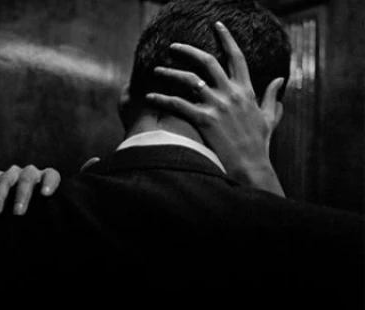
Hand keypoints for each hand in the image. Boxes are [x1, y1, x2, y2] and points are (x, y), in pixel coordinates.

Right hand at [0, 165, 60, 214]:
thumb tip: (50, 221)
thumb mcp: (48, 214)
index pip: (51, 176)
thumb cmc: (40, 214)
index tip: (45, 194)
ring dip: (0, 195)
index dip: (49, 183)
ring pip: (5, 179)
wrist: (22, 213)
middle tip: (18, 212)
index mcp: (46, 179)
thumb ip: (49, 213)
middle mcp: (29, 173)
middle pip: (27, 178)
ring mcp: (11, 174)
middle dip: (22, 195)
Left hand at [146, 21, 284, 196]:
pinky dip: (162, 99)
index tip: (217, 25)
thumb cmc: (259, 143)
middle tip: (173, 46)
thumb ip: (272, 96)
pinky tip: (150, 96)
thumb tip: (279, 80)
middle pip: (208, 61)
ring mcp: (217, 105)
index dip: (226, 38)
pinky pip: (178, 104)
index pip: (237, 57)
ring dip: (170, 73)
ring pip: (188, 80)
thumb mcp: (270, 117)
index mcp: (246, 90)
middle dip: (188, 50)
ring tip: (157, 70)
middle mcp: (231, 93)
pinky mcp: (204, 120)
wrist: (251, 165)